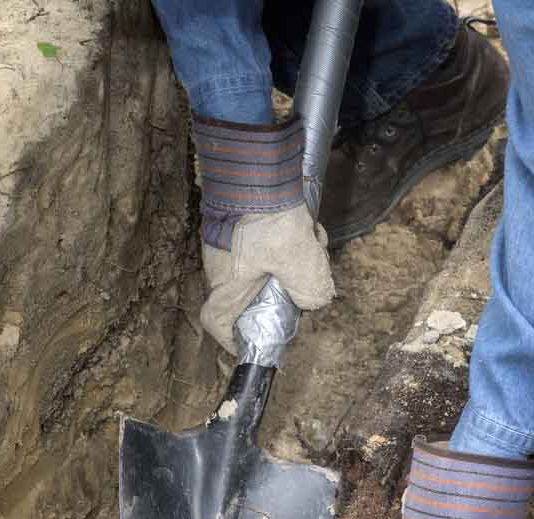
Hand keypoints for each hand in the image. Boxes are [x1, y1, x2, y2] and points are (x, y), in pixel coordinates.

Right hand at [194, 116, 333, 354]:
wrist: (254, 159)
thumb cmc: (266, 214)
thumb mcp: (298, 257)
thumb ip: (310, 288)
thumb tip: (315, 300)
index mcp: (228, 284)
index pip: (218, 323)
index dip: (231, 340)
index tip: (252, 343)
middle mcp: (223, 267)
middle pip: (254, 294)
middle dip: (286, 289)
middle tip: (307, 274)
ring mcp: (231, 243)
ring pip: (268, 266)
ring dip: (295, 258)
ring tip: (312, 239)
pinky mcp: (242, 223)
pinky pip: (269, 242)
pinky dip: (290, 237)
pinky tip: (307, 222)